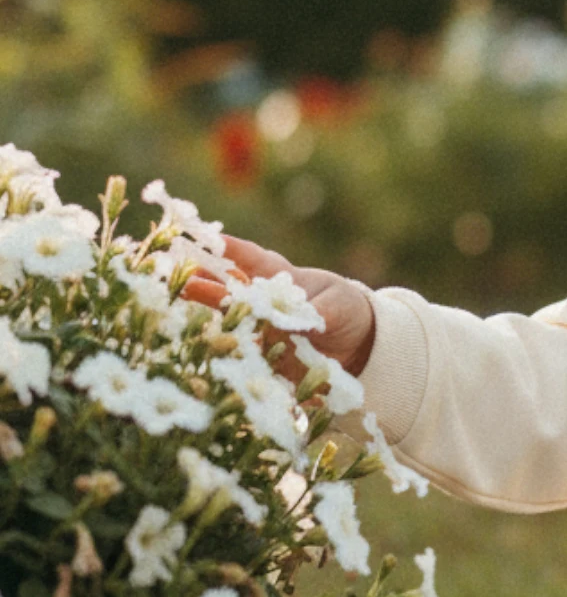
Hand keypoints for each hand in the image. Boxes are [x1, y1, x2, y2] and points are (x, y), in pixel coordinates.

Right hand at [183, 235, 376, 376]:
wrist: (359, 344)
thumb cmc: (344, 308)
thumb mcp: (338, 305)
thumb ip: (319, 312)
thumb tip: (301, 321)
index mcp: (280, 278)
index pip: (252, 259)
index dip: (231, 248)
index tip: (209, 237)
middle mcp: (263, 303)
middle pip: (229, 290)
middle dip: (203, 283)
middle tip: (177, 276)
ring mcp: (261, 330)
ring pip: (229, 320)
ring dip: (207, 315)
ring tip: (182, 306)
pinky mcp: (265, 358)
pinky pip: (245, 356)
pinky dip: (229, 353)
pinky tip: (209, 352)